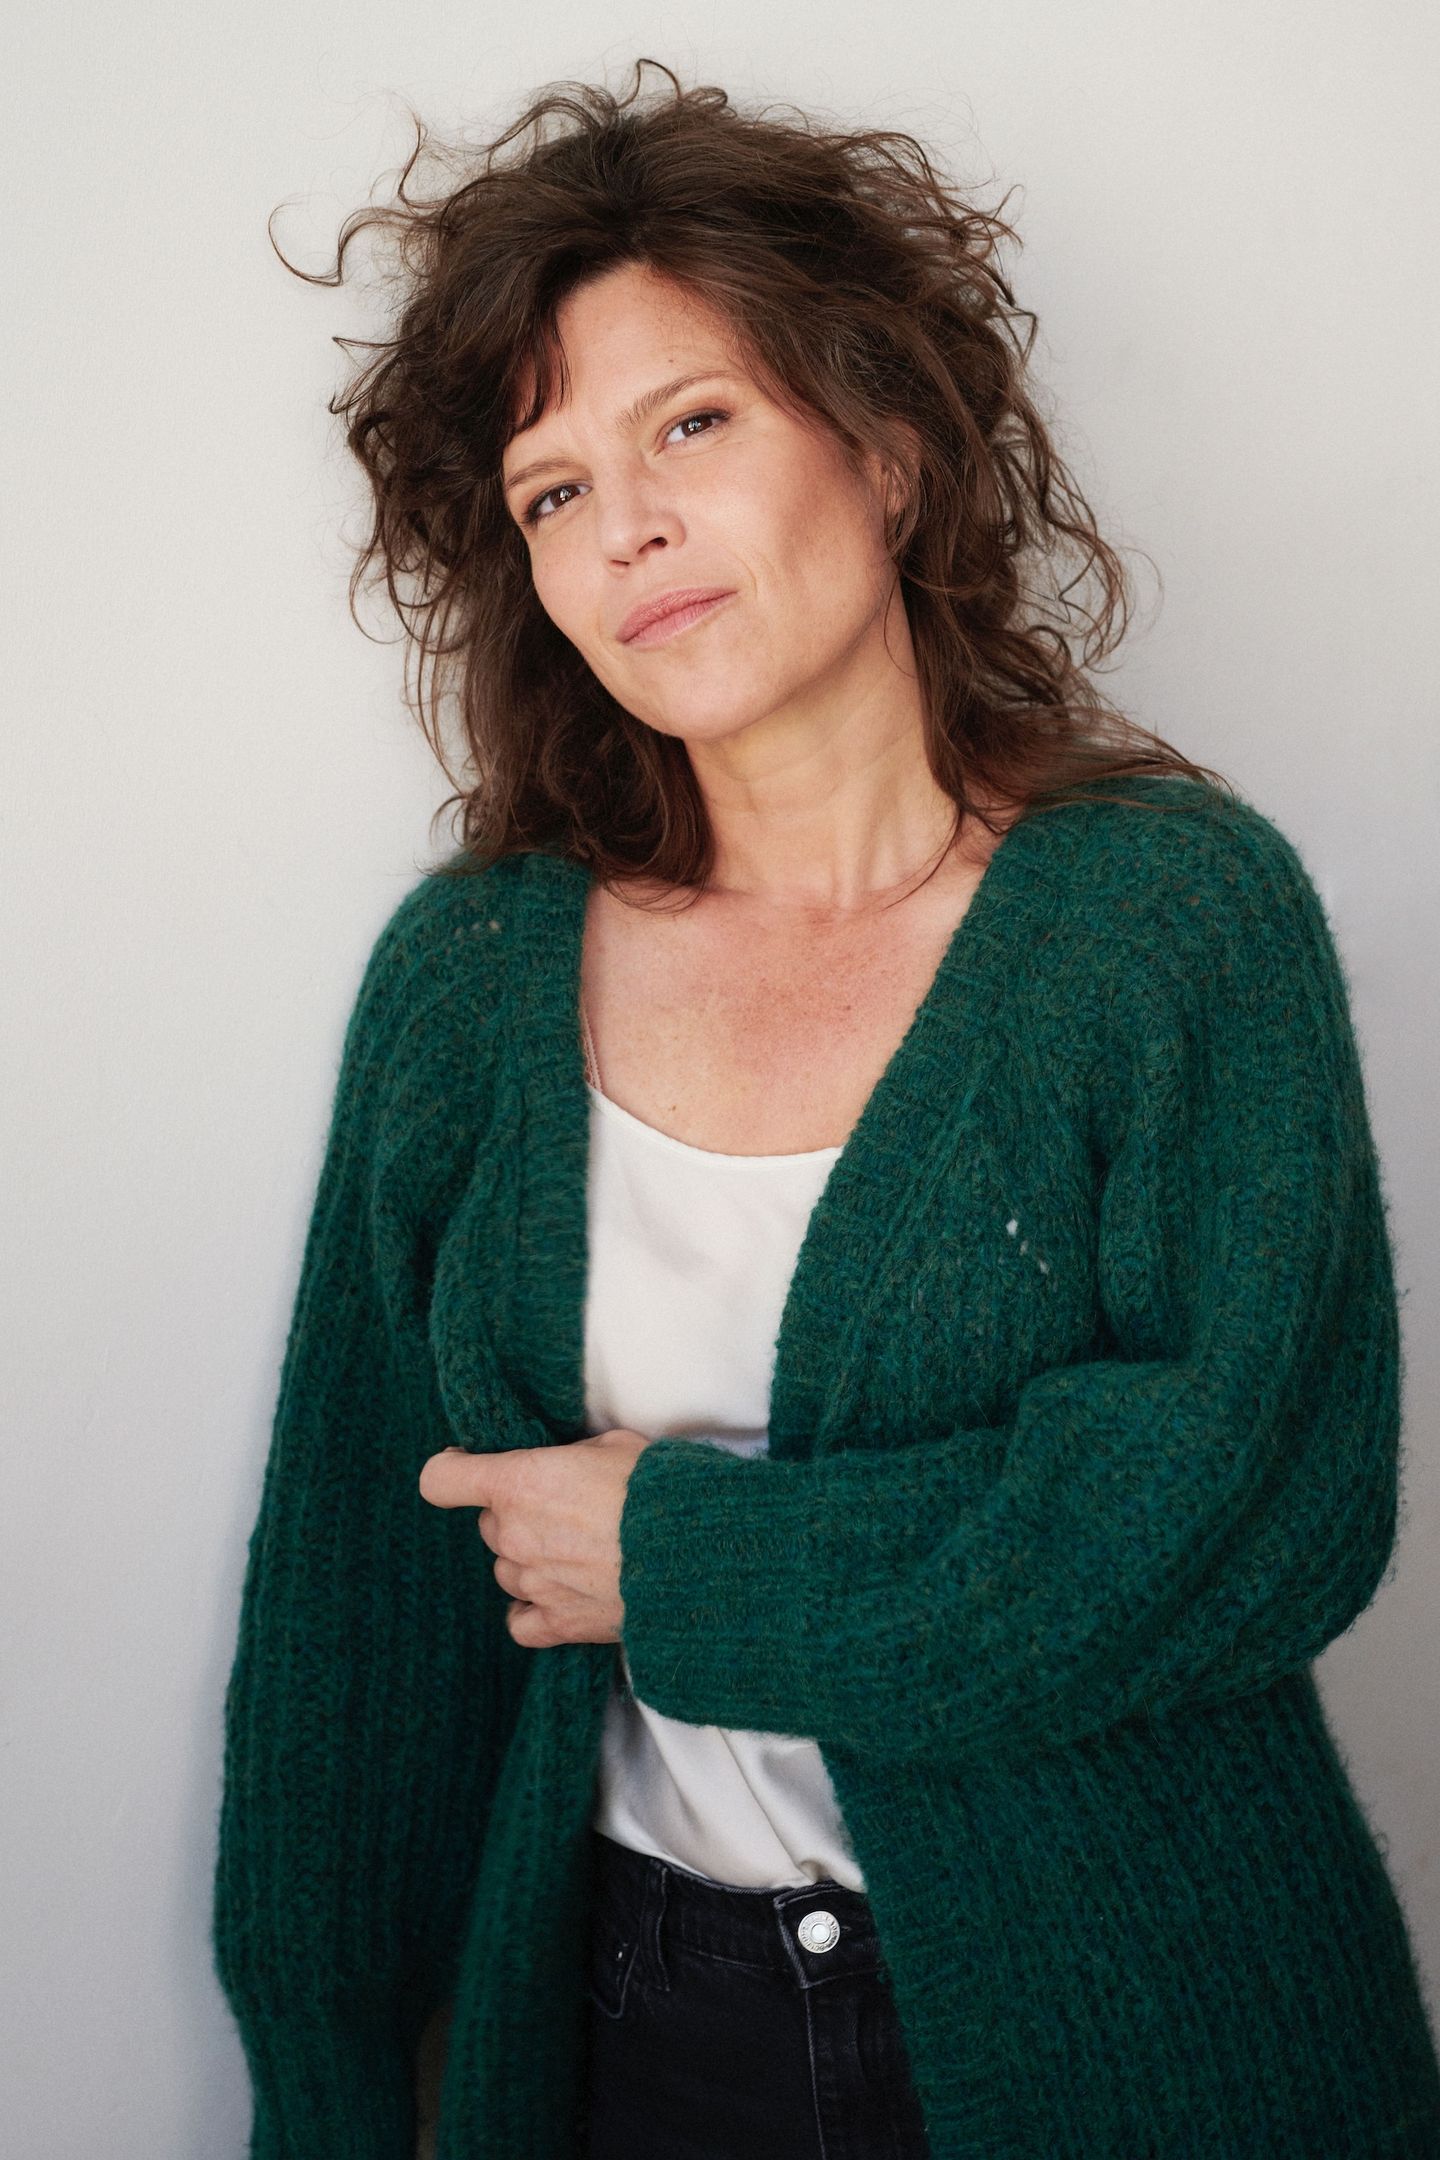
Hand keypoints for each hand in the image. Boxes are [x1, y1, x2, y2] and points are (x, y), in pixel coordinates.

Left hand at [418, 1428, 656, 1648]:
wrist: (694, 1552)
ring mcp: (533, 1582)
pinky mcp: (559, 1623)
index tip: (467, 1469)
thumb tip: (568, 1465)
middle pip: (488, 1525)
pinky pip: (520, 1623)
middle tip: (561, 1510)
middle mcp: (514, 1534)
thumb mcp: (614, 1445)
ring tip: (574, 1553)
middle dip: (515, 1516)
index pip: (441, 1480)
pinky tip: (557, 1597)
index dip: (451, 1471)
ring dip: (528, 1561)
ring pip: (505, 1571)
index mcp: (519, 1481)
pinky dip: (532, 1611)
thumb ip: (572, 1457)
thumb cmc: (657, 1489)